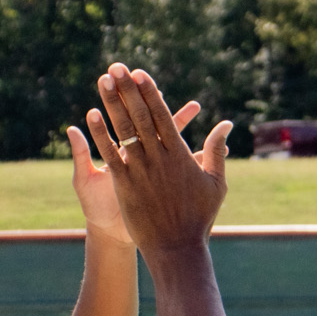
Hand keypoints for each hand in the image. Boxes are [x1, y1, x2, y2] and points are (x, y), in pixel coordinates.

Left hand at [84, 63, 232, 254]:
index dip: (150, 93)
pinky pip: (110, 154)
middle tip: (116, 67)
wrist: (177, 248)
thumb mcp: (216, 182)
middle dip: (128, 89)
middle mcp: (159, 157)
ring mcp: (140, 170)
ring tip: (103, 81)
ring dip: (111, 103)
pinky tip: (90, 115)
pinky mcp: (125, 185)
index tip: (139, 73)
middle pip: (140, 115)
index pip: (163, 115)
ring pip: (123, 129)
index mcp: (180, 155)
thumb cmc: (199, 217)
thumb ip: (217, 150)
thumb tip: (226, 124)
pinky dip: (100, 134)